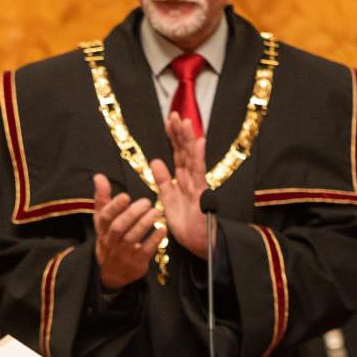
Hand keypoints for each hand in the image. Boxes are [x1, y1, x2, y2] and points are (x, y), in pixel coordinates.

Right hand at [92, 174, 163, 290]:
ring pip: (131, 238)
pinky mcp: (137, 263)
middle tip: (147, 202)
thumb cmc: (110, 238)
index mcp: (102, 229)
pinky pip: (145, 251)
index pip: (105, 217)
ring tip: (156, 212)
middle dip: (132, 214)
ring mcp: (123, 254)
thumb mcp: (102, 220)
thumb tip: (99, 176)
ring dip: (144, 224)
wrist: (112, 273)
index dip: (114, 207)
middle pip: (119, 227)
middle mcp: (111, 242)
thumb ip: (102, 198)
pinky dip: (154, 240)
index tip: (126, 196)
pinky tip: (162, 229)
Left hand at [150, 111, 211, 256]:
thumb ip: (162, 180)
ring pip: (191, 158)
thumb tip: (155, 160)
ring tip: (185, 122)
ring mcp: (197, 184)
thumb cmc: (185, 223)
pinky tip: (198, 143)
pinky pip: (199, 173)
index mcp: (182, 179)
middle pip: (184, 152)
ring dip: (188, 140)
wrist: (198, 242)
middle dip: (180, 133)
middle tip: (175, 114)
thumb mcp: (167, 199)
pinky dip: (198, 157)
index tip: (169, 121)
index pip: (177, 154)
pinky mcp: (201, 194)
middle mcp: (191, 178)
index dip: (173, 138)